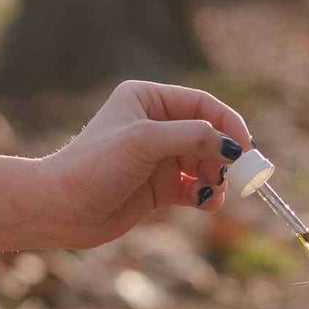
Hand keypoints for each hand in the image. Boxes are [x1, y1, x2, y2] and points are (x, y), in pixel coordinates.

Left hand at [0, 81, 254, 252]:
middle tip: (238, 177)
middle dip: (225, 156)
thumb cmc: (95, 165)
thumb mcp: (145, 142)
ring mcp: (159, 159)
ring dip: (218, 178)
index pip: (203, 105)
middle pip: (209, 136)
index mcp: (148, 100)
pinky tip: (207, 204)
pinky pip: (196, 189)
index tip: (246, 149)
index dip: (229, 125)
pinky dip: (207, 196)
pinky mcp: (160, 188)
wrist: (62, 208)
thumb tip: (233, 147)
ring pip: (206, 164)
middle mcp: (155, 126)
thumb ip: (193, 138)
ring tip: (215, 193)